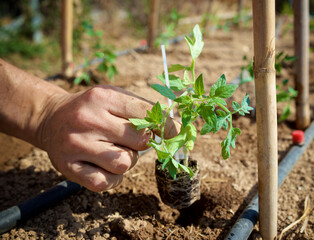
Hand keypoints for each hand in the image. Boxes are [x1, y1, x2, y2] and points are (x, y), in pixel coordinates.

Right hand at [39, 85, 179, 190]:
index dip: (166, 126)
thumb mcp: (113, 97)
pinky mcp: (68, 167)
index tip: (173, 132)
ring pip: (124, 164)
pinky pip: (105, 183)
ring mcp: (76, 145)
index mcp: (103, 97)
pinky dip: (113, 178)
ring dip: (127, 161)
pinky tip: (106, 166)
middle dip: (142, 144)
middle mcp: (88, 120)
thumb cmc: (92, 109)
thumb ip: (142, 110)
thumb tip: (174, 128)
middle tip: (131, 140)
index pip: (146, 114)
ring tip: (115, 151)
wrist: (52, 118)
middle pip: (140, 141)